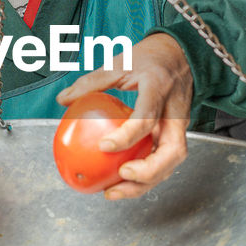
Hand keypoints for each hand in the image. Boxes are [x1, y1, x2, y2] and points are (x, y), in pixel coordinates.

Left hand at [56, 35, 192, 199]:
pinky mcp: (177, 134)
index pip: (147, 117)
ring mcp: (180, 125)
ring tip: (116, 191)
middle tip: (120, 176)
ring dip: (147, 182)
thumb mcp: (120, 61)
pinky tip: (122, 183)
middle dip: (148, 171)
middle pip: (172, 150)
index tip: (104, 146)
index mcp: (159, 88)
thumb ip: (92, 81)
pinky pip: (165, 160)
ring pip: (172, 161)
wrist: (181, 54)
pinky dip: (146, 176)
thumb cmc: (150, 57)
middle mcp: (175, 111)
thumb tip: (64, 99)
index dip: (127, 136)